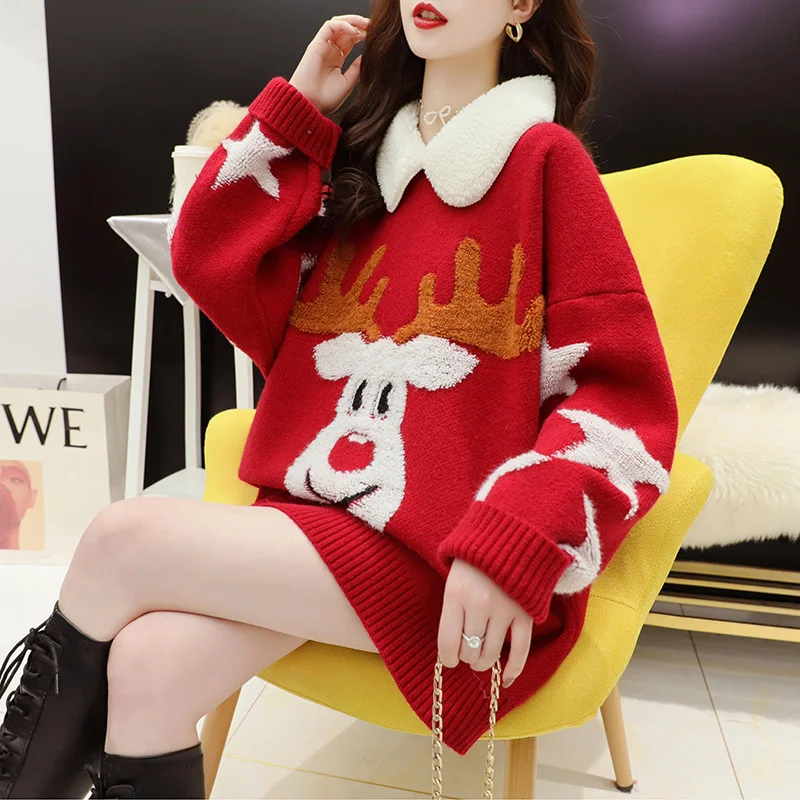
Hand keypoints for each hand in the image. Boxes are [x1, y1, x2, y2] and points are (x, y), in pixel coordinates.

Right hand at [289, 15, 369, 115]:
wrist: (310, 105)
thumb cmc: (324, 99)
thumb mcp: (348, 83)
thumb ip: (357, 68)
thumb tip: (367, 56)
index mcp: (337, 59)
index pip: (351, 40)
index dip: (364, 35)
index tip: (376, 37)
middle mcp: (330, 51)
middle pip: (346, 30)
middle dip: (361, 26)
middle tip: (374, 27)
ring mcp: (323, 46)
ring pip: (338, 24)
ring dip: (353, 21)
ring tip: (366, 25)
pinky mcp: (316, 44)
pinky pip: (329, 26)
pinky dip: (342, 25)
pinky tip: (354, 31)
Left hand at [438, 559, 532, 687]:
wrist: (510, 535)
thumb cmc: (475, 561)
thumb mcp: (453, 578)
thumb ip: (452, 609)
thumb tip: (450, 649)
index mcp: (456, 593)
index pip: (447, 642)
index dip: (447, 658)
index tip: (449, 659)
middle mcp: (479, 604)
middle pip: (469, 651)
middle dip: (466, 656)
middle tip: (467, 650)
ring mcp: (504, 610)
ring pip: (490, 655)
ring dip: (483, 662)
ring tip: (480, 657)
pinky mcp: (525, 614)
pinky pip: (520, 651)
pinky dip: (513, 670)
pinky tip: (505, 679)